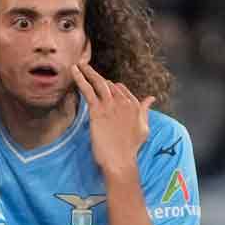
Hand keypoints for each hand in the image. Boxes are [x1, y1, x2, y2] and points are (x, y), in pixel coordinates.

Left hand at [71, 63, 154, 177]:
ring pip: (98, 83)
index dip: (110, 86)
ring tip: (78, 64)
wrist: (120, 159)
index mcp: (135, 106)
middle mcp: (123, 102)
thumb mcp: (144, 127)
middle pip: (109, 84)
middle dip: (96, 75)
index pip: (121, 89)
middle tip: (85, 66)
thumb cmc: (131, 147)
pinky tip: (74, 71)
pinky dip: (80, 78)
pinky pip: (88, 90)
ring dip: (87, 72)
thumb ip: (145, 110)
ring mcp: (110, 105)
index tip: (102, 83)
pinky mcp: (97, 110)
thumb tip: (151, 98)